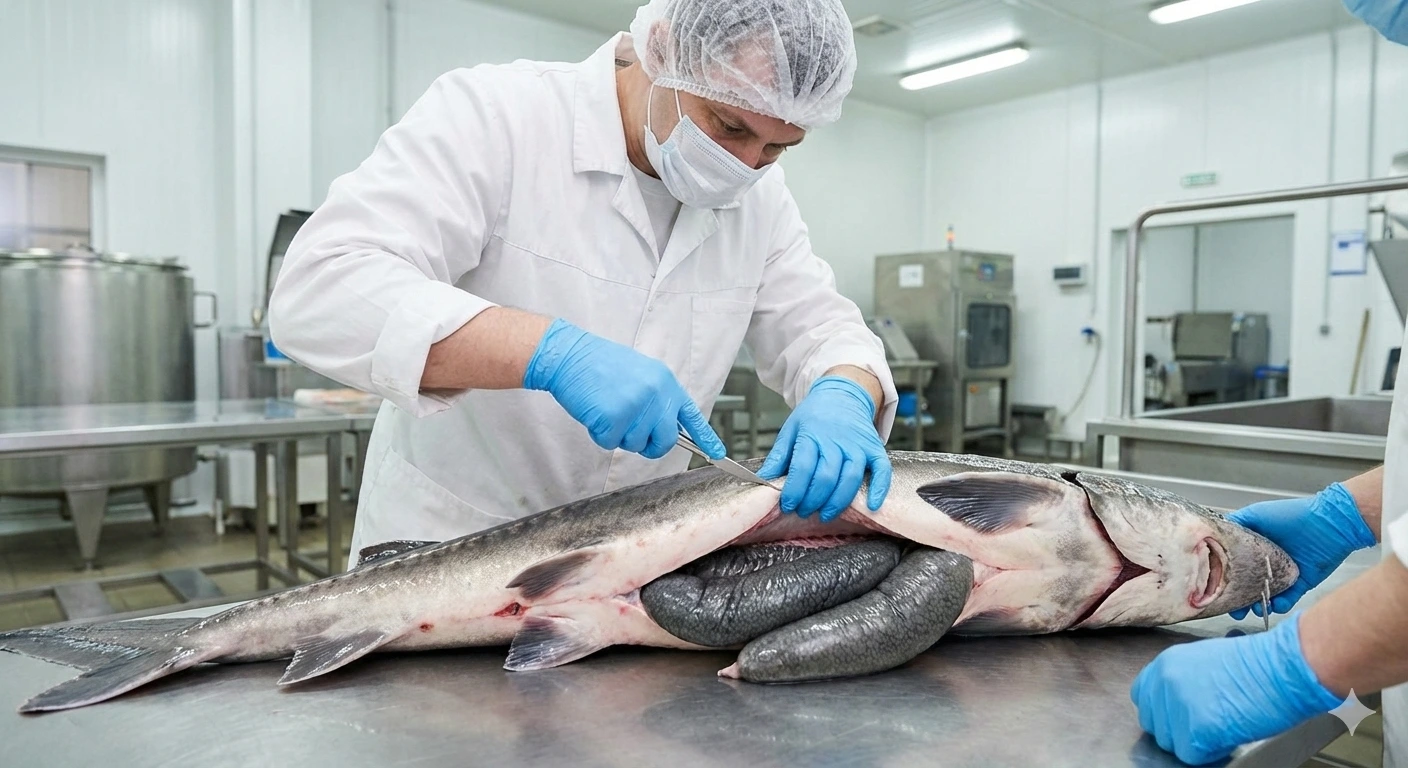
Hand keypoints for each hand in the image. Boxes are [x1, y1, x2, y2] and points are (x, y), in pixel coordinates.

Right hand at [523, 318, 724, 459]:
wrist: (570, 355)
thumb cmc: (599, 364)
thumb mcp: (640, 374)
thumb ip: (656, 398)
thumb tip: (664, 427)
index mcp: (665, 382)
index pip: (691, 415)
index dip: (706, 437)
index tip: (718, 454)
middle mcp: (657, 394)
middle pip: (665, 441)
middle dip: (649, 445)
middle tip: (630, 432)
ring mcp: (637, 406)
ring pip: (635, 444)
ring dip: (618, 435)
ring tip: (607, 409)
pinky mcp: (615, 417)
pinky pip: (610, 443)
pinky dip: (599, 434)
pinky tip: (594, 412)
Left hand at [756, 375, 890, 521]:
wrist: (842, 394)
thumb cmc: (814, 416)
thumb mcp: (790, 429)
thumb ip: (778, 456)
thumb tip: (762, 480)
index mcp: (812, 434)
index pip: (803, 468)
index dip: (794, 491)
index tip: (787, 505)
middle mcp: (837, 440)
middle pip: (827, 477)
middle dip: (813, 501)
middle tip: (804, 511)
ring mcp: (858, 445)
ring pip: (851, 478)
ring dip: (837, 502)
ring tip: (825, 514)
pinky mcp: (875, 449)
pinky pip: (882, 471)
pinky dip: (879, 489)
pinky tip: (871, 506)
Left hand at [1130, 614, 1342, 764]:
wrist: (1282, 669)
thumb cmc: (1257, 666)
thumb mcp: (1205, 661)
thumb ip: (1182, 681)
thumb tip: (1178, 704)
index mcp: (1165, 664)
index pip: (1144, 698)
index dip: (1164, 712)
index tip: (1181, 717)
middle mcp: (1165, 683)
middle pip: (1155, 725)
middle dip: (1179, 730)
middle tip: (1208, 723)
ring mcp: (1178, 706)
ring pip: (1171, 743)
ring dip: (1195, 741)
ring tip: (1223, 724)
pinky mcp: (1196, 729)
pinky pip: (1191, 755)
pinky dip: (1210, 752)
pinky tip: (1228, 734)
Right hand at [1227, 483, 1375, 618]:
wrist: (1330, 523)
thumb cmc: (1293, 515)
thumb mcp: (1257, 514)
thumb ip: (1236, 524)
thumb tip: (1216, 532)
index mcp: (1256, 545)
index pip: (1237, 565)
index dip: (1227, 577)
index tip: (1217, 588)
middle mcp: (1269, 560)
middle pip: (1249, 583)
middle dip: (1240, 598)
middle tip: (1234, 608)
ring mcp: (1285, 572)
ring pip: (1267, 594)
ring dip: (1259, 604)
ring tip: (1255, 609)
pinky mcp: (1302, 582)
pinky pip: (1289, 598)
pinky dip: (1282, 604)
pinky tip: (1276, 605)